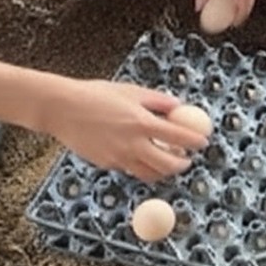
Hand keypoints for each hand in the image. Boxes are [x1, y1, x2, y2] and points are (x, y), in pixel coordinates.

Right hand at [42, 80, 208, 182]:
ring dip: (163, 171)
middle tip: (187, 159)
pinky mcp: (106, 164)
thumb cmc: (95, 94)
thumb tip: (177, 106)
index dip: (196, 142)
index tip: (203, 142)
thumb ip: (158, 101)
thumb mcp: (131, 91)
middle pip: (168, 165)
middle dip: (182, 165)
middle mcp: (132, 143)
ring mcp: (118, 157)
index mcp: (142, 122)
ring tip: (168, 162)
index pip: (179, 137)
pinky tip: (142, 156)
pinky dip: (141, 166)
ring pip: (149, 174)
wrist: (61, 108)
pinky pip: (130, 169)